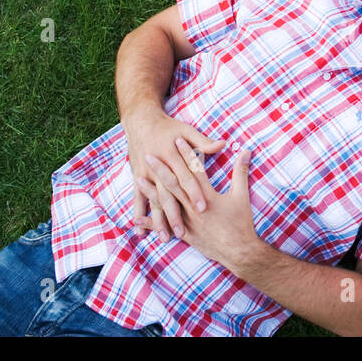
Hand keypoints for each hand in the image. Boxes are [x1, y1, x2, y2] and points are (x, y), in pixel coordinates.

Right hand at [123, 112, 225, 238]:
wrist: (141, 123)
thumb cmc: (169, 128)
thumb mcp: (187, 130)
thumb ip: (204, 141)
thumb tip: (224, 143)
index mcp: (172, 156)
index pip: (186, 178)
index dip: (195, 193)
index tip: (204, 207)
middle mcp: (158, 168)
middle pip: (169, 195)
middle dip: (175, 214)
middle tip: (184, 231)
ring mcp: (145, 175)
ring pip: (153, 202)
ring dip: (159, 220)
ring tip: (166, 238)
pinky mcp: (138, 179)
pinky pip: (138, 201)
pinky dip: (140, 217)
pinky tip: (141, 233)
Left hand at [135, 141, 259, 272]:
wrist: (238, 251)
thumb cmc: (241, 223)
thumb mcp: (242, 196)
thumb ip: (241, 172)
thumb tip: (246, 151)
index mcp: (207, 196)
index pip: (194, 170)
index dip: (186, 154)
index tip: (177, 140)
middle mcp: (193, 208)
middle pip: (174, 185)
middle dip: (160, 168)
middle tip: (149, 155)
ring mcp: (186, 222)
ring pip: (164, 204)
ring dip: (150, 191)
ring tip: (137, 178)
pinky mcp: (184, 234)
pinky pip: (162, 227)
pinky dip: (148, 223)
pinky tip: (135, 218)